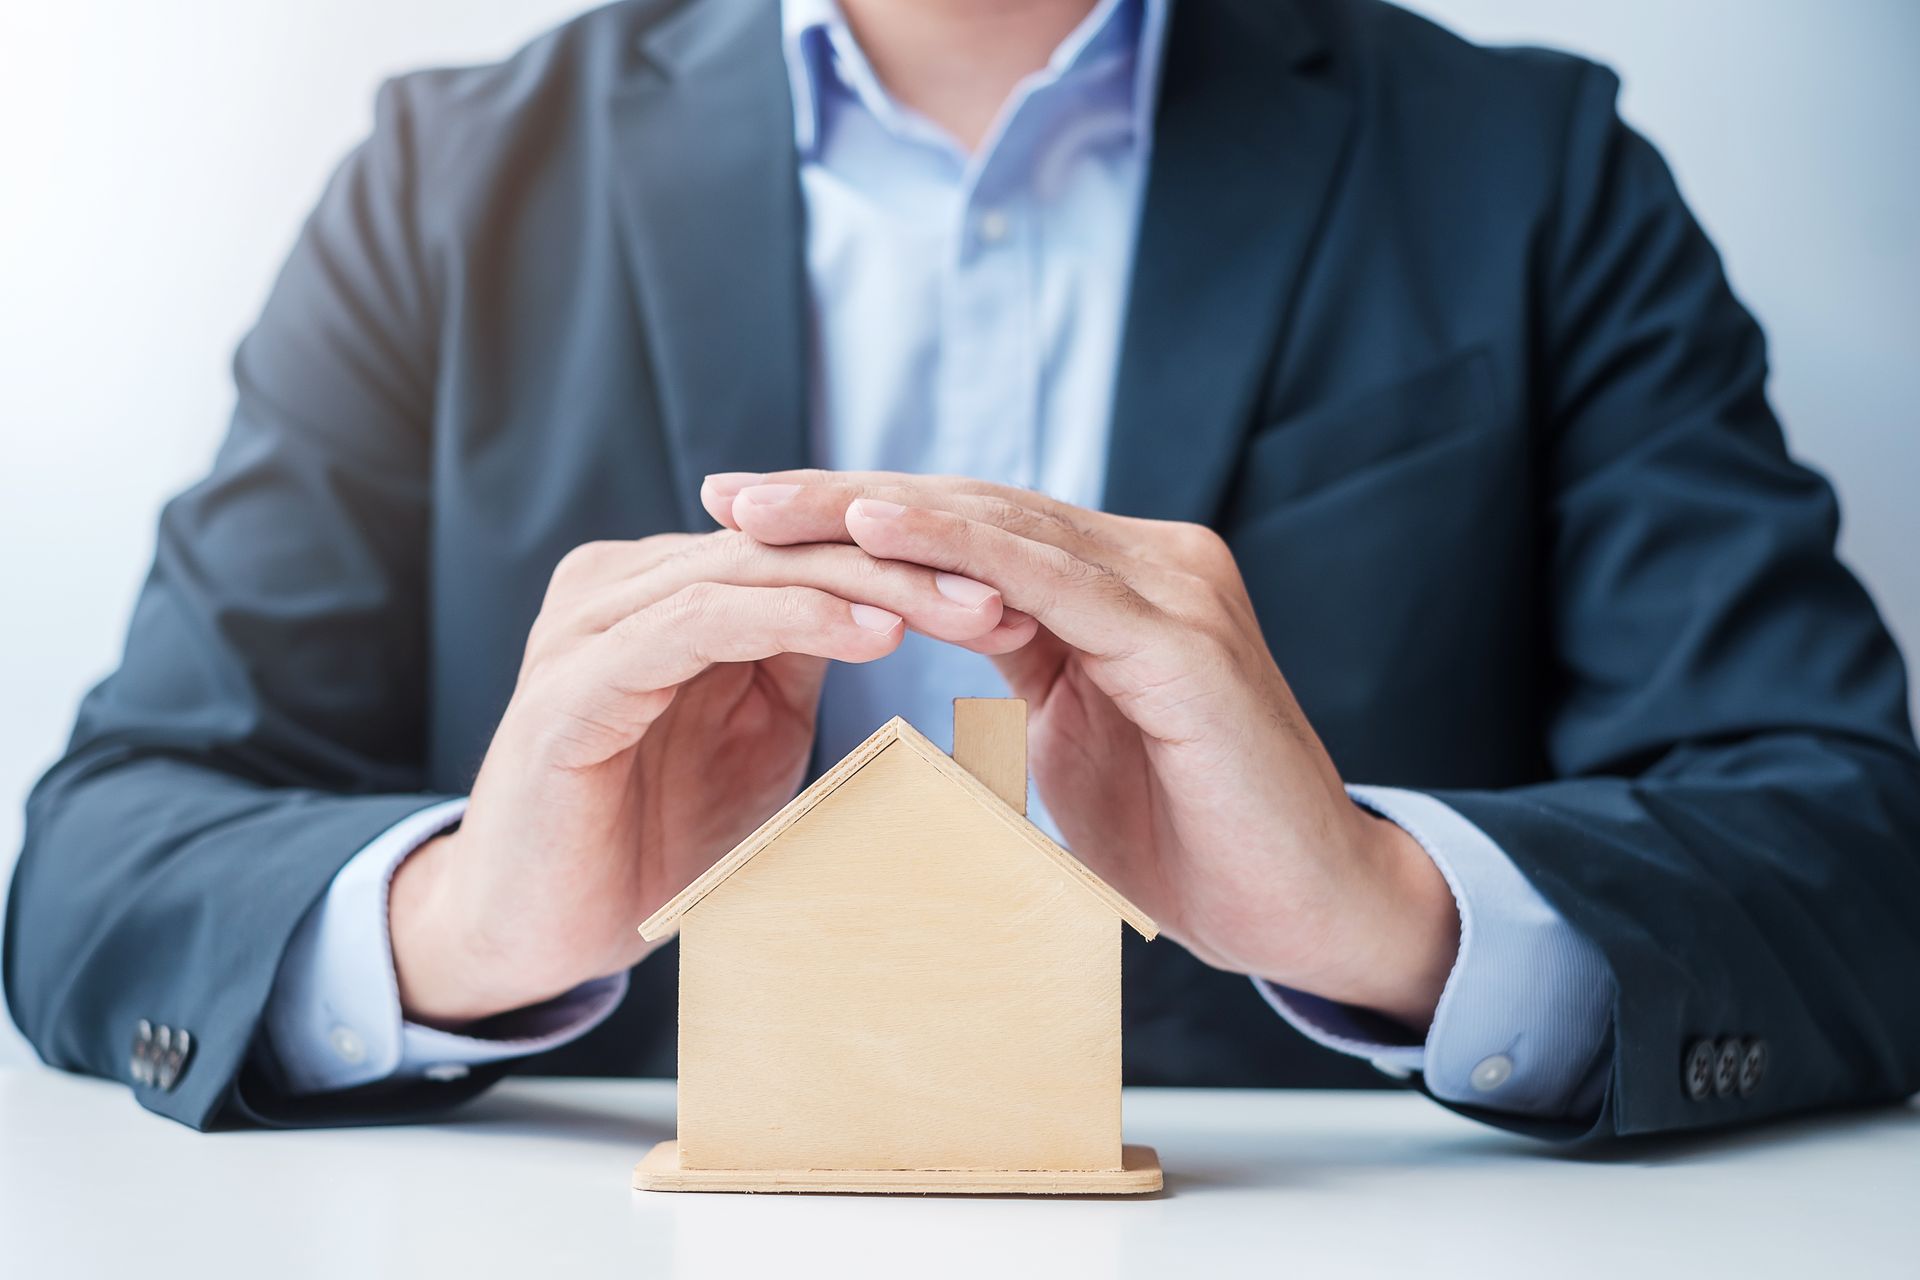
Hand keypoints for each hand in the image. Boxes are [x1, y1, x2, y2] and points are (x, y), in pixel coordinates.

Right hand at [389, 530, 1030, 1025]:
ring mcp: (592, 625)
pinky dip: (795, 621)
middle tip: (1016, 590)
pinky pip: (700, 624)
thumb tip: (905, 614)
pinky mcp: (574, 681)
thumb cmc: (652, 837)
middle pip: (790, 545)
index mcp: (667, 588)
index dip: (913, 566)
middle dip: (912, 565)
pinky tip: (877, 635)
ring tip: (972, 612)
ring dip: (876, 586)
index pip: (806, 549)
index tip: (1019, 594)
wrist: (535, 930)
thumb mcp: (753, 734)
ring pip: (755, 571)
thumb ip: (801, 661)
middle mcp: (623, 583)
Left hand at [707, 472, 1460, 1029]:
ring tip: (769, 504)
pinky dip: (958, 550)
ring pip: (1000, 527)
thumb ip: (1024, 666)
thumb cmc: (1191, 836)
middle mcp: (1150, 559)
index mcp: (1118, 581)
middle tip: (728, 491)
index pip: (970, 528)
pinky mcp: (1183, 638)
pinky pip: (1050, 579)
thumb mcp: (1077, 734)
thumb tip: (939, 636)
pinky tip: (873, 529)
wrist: (1306, 909)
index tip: (751, 520)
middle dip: (841, 499)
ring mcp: (1173, 587)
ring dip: (874, 510)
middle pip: (971, 508)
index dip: (860, 517)